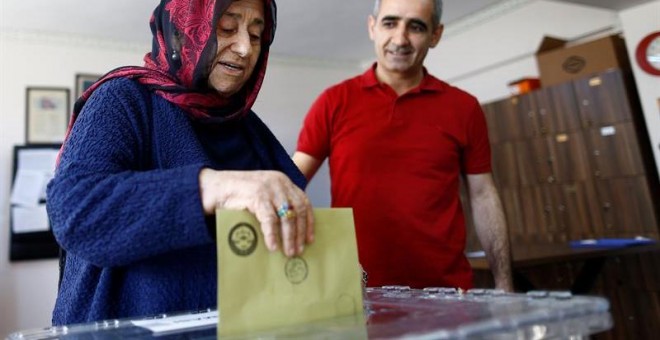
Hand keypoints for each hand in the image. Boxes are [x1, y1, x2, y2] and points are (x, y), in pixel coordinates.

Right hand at [198, 169, 313, 256]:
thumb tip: (291, 233)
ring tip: (288, 252)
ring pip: (287, 216)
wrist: (214, 188)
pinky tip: (272, 246)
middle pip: (298, 210)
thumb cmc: (238, 195)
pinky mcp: (257, 196)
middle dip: (300, 233)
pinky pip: (269, 219)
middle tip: (299, 250)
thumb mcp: (263, 195)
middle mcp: (279, 183)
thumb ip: (276, 205)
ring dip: (289, 237)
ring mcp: (269, 189)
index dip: (309, 222)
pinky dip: (272, 235)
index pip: (303, 202)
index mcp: (283, 181)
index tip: (310, 239)